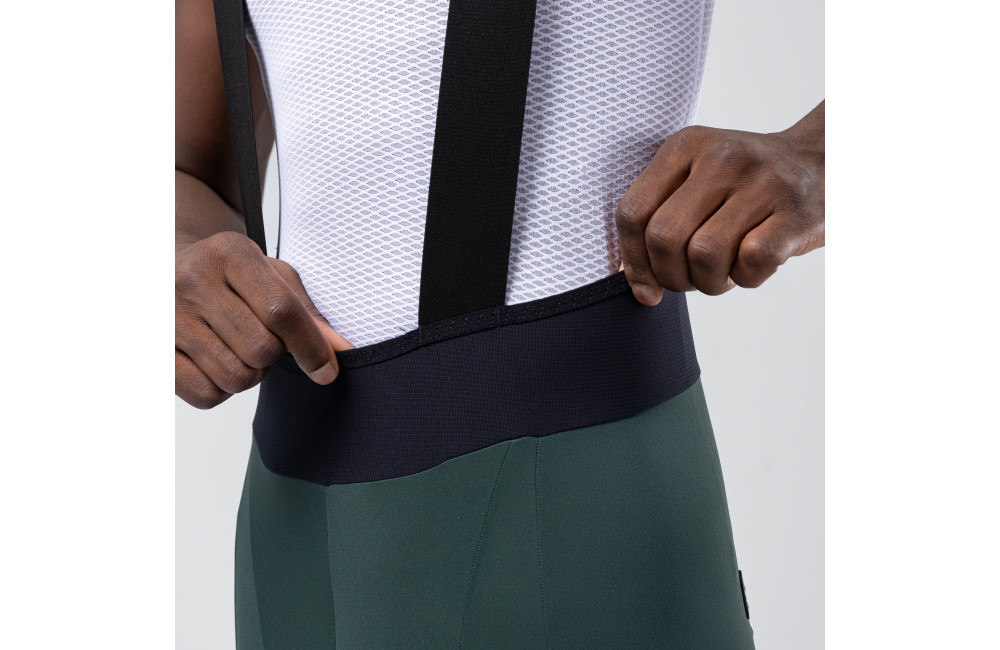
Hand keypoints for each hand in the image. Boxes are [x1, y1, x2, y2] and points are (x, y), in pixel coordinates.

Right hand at [175, 231, 352, 408]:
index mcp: (229, 252)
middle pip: (261, 350)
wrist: (168, 266)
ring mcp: (165, 316)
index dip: (311, 347)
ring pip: (236, 377)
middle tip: (262, 339)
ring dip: (249, 374)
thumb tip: (341, 351)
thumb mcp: (272, 278)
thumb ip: (308, 313)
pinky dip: (221, 390)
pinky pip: (205, 396)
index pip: (282, 311)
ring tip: (237, 348)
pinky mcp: (152, 351)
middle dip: (274, 356)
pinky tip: (214, 363)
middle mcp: (191, 279)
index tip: (327, 370)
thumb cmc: (231, 275)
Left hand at [615, 101, 823, 303]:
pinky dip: (746, 280)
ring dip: (709, 282)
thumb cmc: (749, 185)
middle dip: (672, 277)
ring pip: (704, 255)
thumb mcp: (697, 180)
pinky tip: (752, 269)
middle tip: (692, 278)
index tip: (647, 286)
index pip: (633, 213)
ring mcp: (762, 182)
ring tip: (723, 274)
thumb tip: (636, 283)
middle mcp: (722, 157)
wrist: (825, 162)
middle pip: (664, 238)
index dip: (632, 261)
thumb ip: (658, 220)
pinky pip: (751, 262)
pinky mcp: (796, 213)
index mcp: (686, 146)